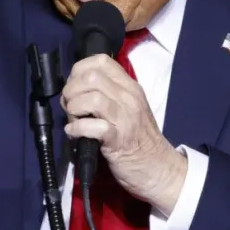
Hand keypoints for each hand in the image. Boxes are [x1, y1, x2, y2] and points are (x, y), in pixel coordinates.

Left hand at [61, 54, 186, 214]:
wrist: (159, 169)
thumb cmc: (139, 140)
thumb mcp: (128, 109)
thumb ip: (108, 95)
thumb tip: (76, 90)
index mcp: (130, 87)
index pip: (101, 61)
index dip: (79, 70)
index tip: (75, 86)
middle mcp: (129, 98)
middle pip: (91, 77)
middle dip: (72, 91)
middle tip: (71, 107)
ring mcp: (125, 118)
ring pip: (91, 98)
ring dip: (73, 109)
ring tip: (73, 121)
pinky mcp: (118, 140)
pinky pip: (92, 126)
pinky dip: (77, 129)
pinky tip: (74, 134)